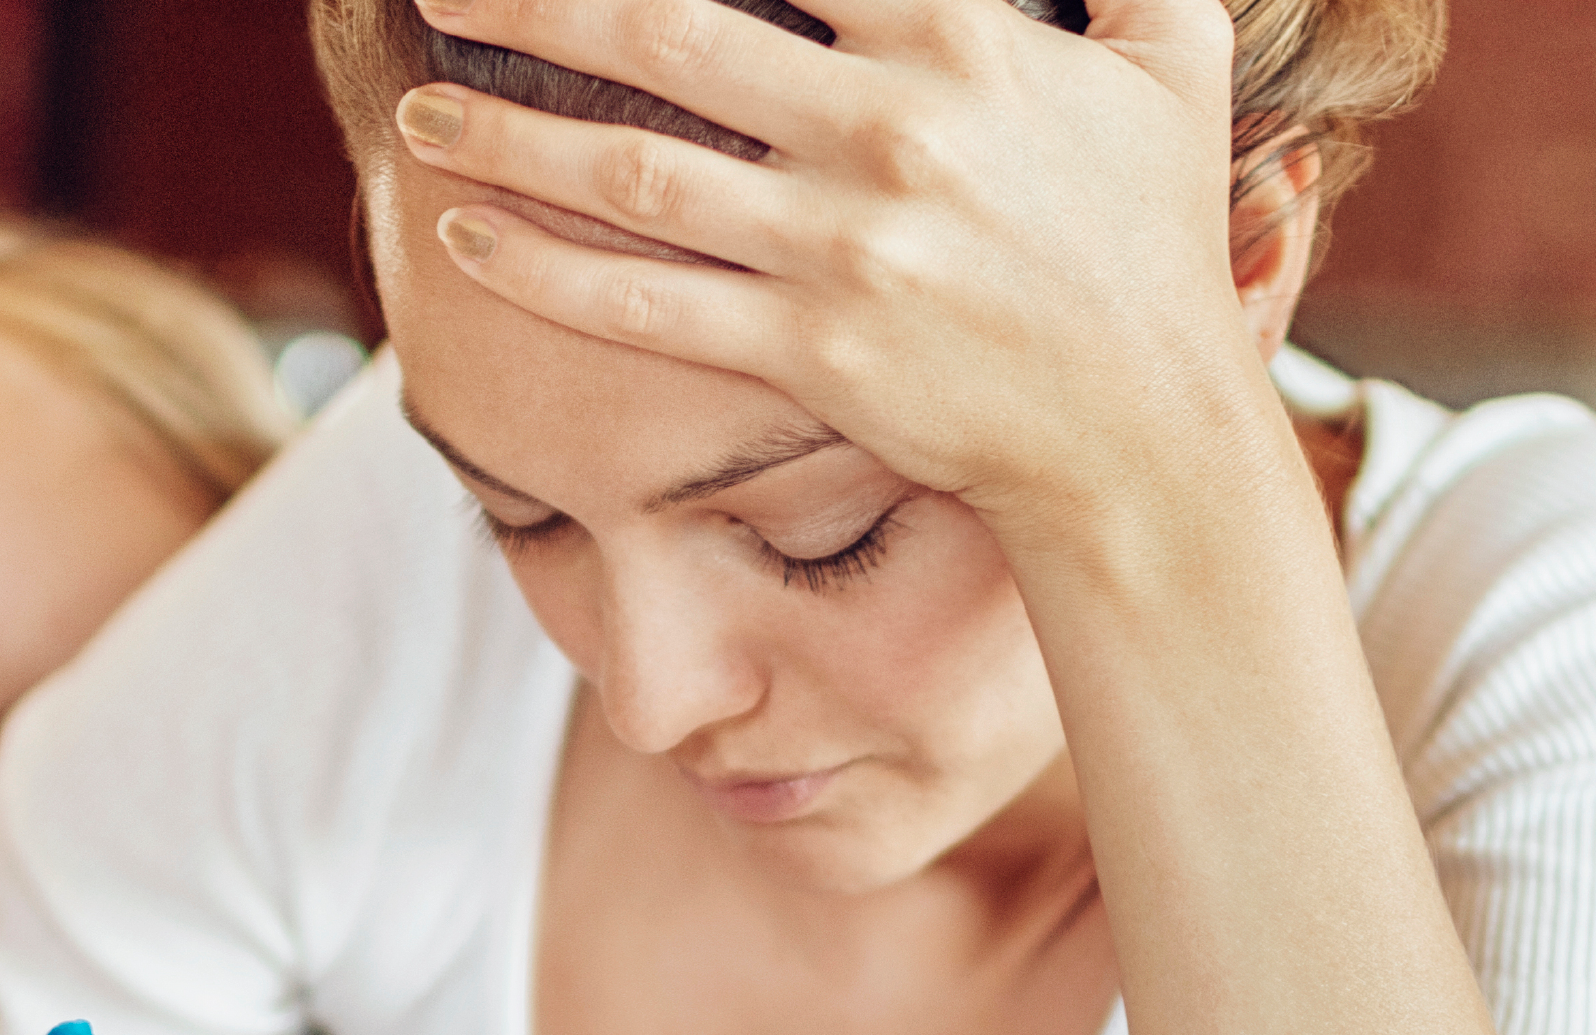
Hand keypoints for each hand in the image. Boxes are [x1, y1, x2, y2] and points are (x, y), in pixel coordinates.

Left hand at [387, 0, 1284, 516]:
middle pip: (666, 33)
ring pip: (630, 170)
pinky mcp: (808, 350)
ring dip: (505, 134)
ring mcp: (841, 247)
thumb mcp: (1175, 61)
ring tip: (420, 110)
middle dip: (535, 0)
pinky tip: (463, 236)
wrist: (1146, 431)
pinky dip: (540, 270)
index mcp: (959, 38)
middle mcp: (887, 130)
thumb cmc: (1150, 236)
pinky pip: (641, 303)